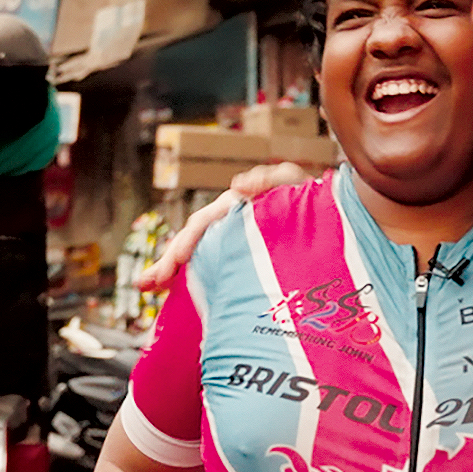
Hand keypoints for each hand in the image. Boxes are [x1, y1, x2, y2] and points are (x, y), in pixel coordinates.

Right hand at [136, 162, 307, 290]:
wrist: (325, 220)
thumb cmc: (307, 198)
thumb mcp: (292, 182)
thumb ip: (270, 178)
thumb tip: (236, 186)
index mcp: (234, 208)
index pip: (202, 224)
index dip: (184, 243)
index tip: (173, 263)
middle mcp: (227, 225)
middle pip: (192, 241)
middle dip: (168, 261)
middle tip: (148, 283)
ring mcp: (231, 243)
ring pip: (196, 256)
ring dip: (169, 270)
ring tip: (147, 286)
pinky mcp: (239, 261)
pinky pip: (210, 270)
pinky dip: (188, 280)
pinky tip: (168, 293)